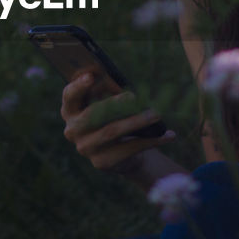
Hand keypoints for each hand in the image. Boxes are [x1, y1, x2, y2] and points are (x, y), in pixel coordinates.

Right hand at [60, 72, 175, 172]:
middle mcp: (73, 131)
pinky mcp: (102, 162)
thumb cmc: (113, 119)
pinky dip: (152, 140)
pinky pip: (129, 148)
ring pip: (112, 131)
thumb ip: (109, 93)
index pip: (69, 97)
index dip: (78, 86)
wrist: (121, 155)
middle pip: (92, 115)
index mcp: (70, 111)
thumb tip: (120, 85)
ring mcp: (86, 148)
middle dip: (113, 103)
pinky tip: (170, 135)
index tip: (91, 76)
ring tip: (156, 114)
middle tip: (133, 96)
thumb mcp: (108, 104)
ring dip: (137, 121)